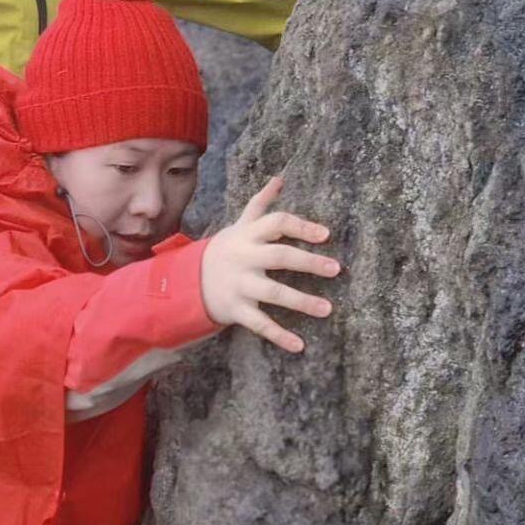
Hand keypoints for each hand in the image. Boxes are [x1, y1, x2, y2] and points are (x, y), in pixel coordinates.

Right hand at [200, 173, 340, 354]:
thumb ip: (260, 204)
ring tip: (328, 309)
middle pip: (280, 256)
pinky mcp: (236, 310)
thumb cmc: (226, 251)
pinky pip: (259, 324)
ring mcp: (240, 285)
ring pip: (273, 293)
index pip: (277, 223)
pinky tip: (299, 346)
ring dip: (301, 301)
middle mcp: (245, 258)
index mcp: (248, 235)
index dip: (301, 226)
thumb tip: (280, 179)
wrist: (188, 282)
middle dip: (308, 262)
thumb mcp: (240, 226)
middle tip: (336, 268)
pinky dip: (279, 336)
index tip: (325, 234)